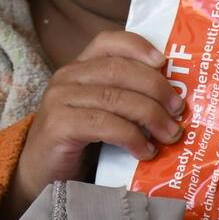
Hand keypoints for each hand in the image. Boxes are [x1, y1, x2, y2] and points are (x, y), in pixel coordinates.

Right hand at [2, 31, 184, 219]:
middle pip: (119, 70)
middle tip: (178, 111)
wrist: (40, 178)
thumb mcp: (103, 113)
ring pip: (116, 97)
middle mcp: (66, 77)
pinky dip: (132, 137)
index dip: (138, 46)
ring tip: (170, 135)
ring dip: (151, 116)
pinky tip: (145, 151)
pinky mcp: (59, 125)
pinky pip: (105, 124)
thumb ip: (126, 98)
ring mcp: (60, 99)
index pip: (108, 41)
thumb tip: (174, 99)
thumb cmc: (78, 145)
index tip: (164, 62)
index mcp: (79, 68)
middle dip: (156, 88)